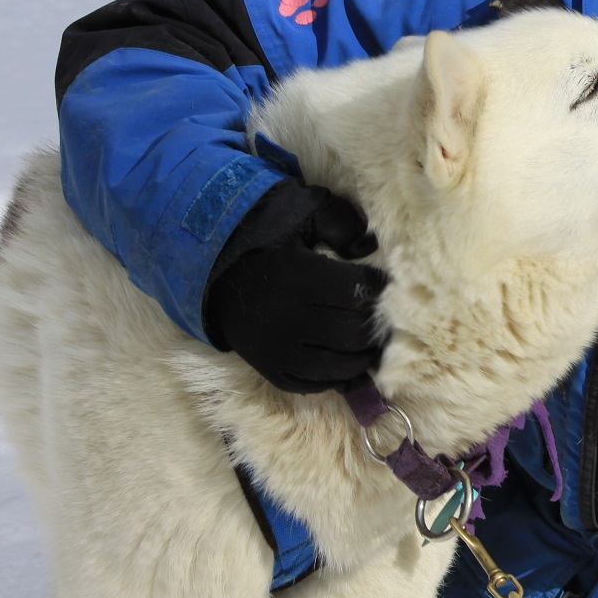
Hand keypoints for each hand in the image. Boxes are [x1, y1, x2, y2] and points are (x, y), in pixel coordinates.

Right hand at [203, 181, 387, 393]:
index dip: (378, 288)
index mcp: (299, 276)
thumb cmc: (265, 241)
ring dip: (365, 356)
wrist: (213, 275)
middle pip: (354, 331)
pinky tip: (347, 363)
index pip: (357, 291)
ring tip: (372, 343)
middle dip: (376, 326)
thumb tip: (370, 245)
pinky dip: (336, 377)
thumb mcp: (300, 213)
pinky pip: (312, 383)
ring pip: (339, 364)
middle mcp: (289, 317)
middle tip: (384, 318)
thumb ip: (339, 223)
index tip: (383, 283)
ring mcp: (278, 348)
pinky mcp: (270, 368)